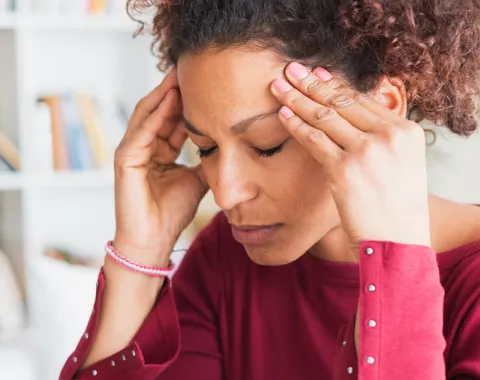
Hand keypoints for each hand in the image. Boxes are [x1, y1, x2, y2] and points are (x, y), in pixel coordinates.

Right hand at [113, 68, 207, 266]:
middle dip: (175, 89)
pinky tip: (170, 97)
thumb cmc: (172, 212)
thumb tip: (225, 145)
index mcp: (160, 151)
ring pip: (148, 114)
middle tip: (192, 68)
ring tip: (180, 74)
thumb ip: (205, 160)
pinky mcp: (125, 159)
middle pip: (159, 110)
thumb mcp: (197, 179)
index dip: (188, 102)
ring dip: (164, 94)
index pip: (173, 119)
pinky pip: (142, 131)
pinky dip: (156, 114)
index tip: (206, 84)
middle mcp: (144, 146)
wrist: (154, 239)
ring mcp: (132, 151)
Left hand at [270, 62, 430, 257]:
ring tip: (278, 85)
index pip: (362, 99)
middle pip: (342, 101)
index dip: (335, 84)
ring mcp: (366, 151)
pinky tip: (282, 114)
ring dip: (298, 98)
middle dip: (311, 83)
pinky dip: (296, 125)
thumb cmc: (397, 206)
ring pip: (324, 116)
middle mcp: (388, 136)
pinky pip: (314, 139)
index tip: (317, 74)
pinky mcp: (344, 169)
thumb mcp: (402, 165)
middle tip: (290, 69)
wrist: (398, 242)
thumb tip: (354, 117)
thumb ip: (383, 138)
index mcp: (405, 131)